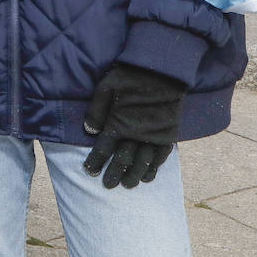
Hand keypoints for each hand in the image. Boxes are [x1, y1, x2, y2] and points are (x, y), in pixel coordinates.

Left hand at [83, 63, 185, 188]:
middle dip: (114, 173)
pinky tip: (148, 177)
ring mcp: (154, 136)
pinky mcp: (168, 134)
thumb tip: (89, 131)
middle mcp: (136, 134)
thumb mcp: (105, 88)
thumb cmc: (129, 76)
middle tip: (108, 185)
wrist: (161, 70)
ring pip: (142, 163)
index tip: (90, 171)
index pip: (103, 149)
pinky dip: (154, 169)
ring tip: (127, 185)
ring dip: (134, 175)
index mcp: (118, 123)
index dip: (96, 162)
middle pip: (123, 160)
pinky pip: (161, 157)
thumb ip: (96, 111)